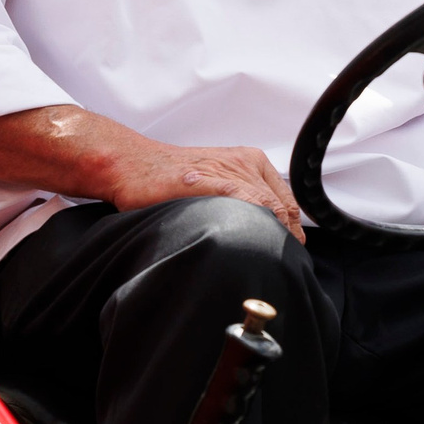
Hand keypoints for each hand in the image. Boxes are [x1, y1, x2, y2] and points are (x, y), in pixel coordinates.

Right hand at [107, 140, 305, 241]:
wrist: (133, 164)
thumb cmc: (166, 177)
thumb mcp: (214, 182)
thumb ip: (238, 200)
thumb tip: (258, 234)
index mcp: (249, 161)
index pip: (286, 199)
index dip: (291, 229)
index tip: (289, 249)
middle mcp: (243, 163)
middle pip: (281, 206)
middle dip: (286, 237)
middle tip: (283, 262)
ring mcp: (227, 170)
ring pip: (268, 206)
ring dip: (273, 236)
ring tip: (270, 260)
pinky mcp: (208, 181)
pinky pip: (244, 201)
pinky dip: (254, 223)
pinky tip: (252, 242)